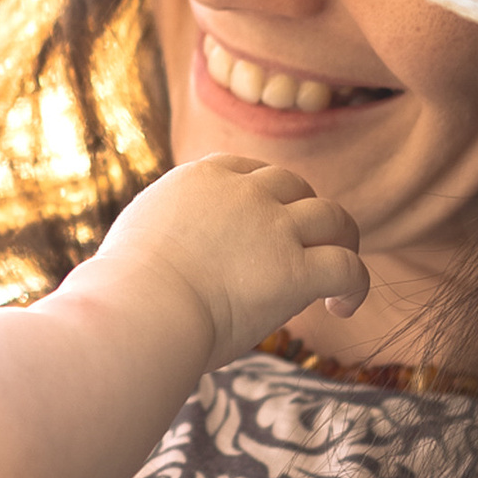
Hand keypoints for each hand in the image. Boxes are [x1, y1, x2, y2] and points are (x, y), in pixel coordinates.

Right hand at [85, 156, 365, 363]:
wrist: (138, 308)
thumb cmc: (122, 293)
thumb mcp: (135, 239)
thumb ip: (160, 236)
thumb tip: (152, 262)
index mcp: (198, 181)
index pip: (246, 169)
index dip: (265, 191)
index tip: (266, 218)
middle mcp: (242, 193)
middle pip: (294, 185)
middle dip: (305, 212)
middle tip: (307, 246)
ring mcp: (273, 227)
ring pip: (332, 217)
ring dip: (342, 240)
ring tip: (338, 276)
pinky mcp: (296, 269)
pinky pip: (348, 267)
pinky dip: (356, 286)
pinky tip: (343, 308)